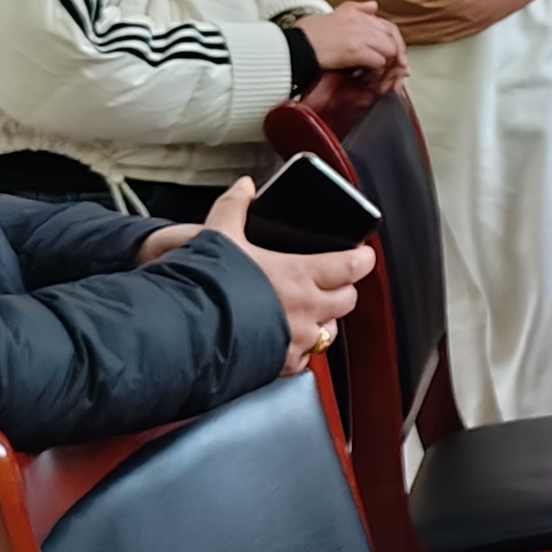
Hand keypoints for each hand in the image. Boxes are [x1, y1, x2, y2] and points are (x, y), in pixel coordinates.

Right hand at [197, 174, 373, 370]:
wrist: (187, 333)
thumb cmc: (209, 285)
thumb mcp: (220, 235)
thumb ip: (235, 206)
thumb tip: (244, 187)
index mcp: (300, 275)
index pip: (351, 266)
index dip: (363, 258)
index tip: (364, 253)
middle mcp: (306, 310)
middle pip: (346, 299)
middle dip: (344, 288)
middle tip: (335, 280)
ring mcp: (297, 340)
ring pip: (330, 331)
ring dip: (326, 319)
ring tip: (311, 310)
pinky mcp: (283, 364)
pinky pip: (306, 357)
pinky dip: (302, 347)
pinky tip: (289, 339)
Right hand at [294, 2, 405, 84]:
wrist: (294, 47)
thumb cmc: (307, 35)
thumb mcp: (333, 13)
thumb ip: (356, 8)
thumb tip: (374, 6)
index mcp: (355, 13)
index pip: (388, 25)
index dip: (395, 41)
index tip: (396, 54)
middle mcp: (360, 22)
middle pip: (393, 37)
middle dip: (396, 54)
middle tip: (394, 67)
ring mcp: (359, 36)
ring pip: (390, 49)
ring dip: (388, 62)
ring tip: (381, 71)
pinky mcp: (355, 51)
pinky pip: (379, 60)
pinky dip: (378, 69)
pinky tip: (370, 74)